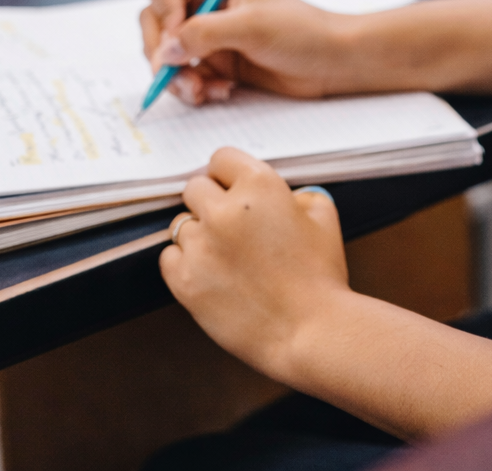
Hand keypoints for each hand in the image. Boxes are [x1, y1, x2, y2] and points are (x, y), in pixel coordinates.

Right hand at [139, 0, 363, 104]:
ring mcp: (207, 31)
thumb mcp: (253, 27)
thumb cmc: (302, 31)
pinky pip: (183, 75)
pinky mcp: (214, 59)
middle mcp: (204, 0)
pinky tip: (220, 92)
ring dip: (178, 77)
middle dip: (163, 55)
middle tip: (183, 78)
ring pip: (164, 54)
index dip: (163, 13)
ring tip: (203, 92)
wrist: (331, 62)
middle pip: (154, 22)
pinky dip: (194, 88)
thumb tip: (165, 51)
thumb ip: (204, 34)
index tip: (179, 39)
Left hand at [160, 148, 349, 381]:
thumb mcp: (322, 216)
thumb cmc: (321, 275)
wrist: (311, 332)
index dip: (228, 174)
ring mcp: (201, 245)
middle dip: (211, 201)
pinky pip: (169, 256)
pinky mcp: (185, 280)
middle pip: (195, 187)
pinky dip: (185, 262)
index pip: (221, 158)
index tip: (231, 188)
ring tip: (226, 256)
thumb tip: (273, 195)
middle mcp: (224, 209)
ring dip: (200, 234)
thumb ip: (295, 193)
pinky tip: (210, 273)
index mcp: (259, 185)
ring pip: (182, 224)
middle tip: (229, 225)